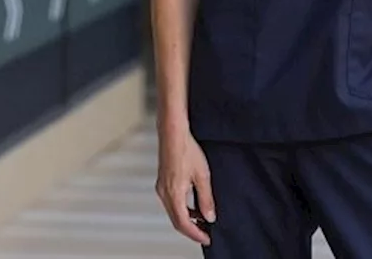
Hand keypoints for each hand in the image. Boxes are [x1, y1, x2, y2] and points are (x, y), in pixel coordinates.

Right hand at [156, 127, 215, 245]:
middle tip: (205, 234)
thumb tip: (210, 216)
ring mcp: (161, 188)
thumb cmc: (186, 150)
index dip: (196, 234)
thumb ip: (206, 199)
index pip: (184, 223)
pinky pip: (171, 203)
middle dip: (191, 230)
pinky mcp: (162, 182)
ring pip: (173, 212)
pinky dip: (182, 209)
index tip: (206, 238)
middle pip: (176, 221)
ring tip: (202, 221)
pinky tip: (192, 206)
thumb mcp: (202, 176)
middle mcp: (164, 194)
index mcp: (173, 194)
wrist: (173, 133)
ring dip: (187, 220)